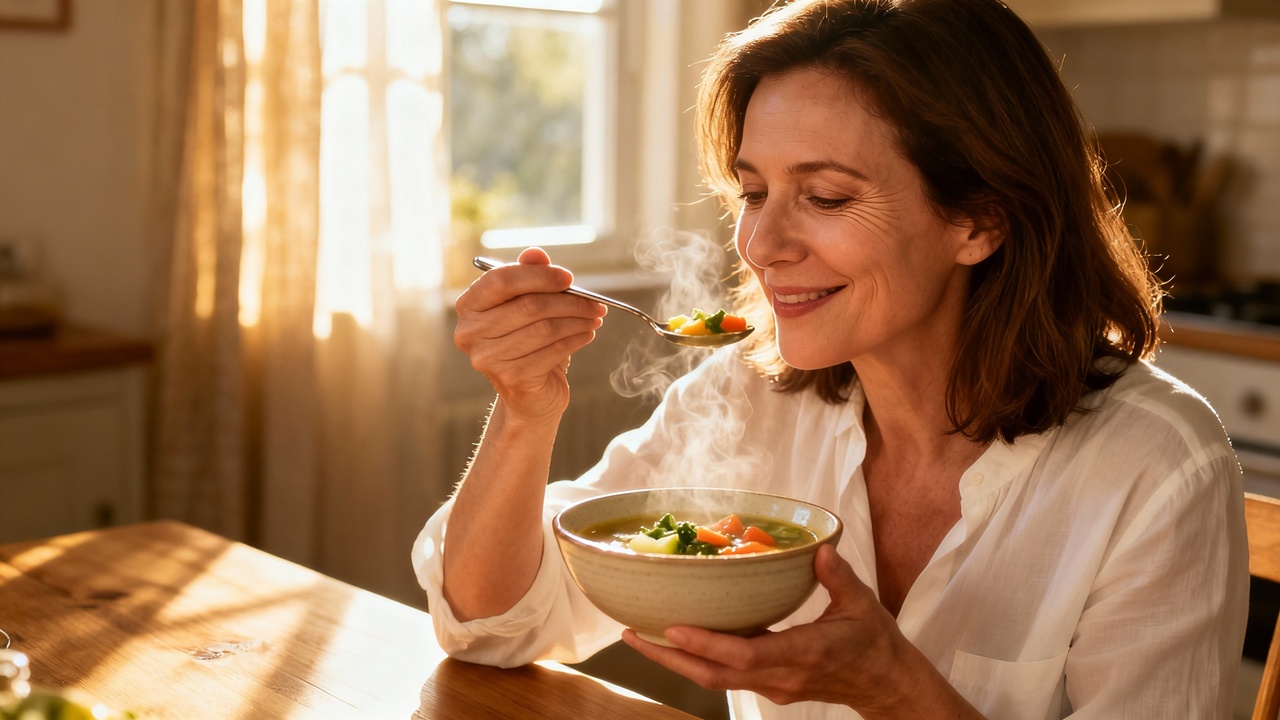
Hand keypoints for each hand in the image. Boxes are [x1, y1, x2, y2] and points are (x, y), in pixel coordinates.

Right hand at [454, 247, 606, 422]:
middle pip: (529, 305)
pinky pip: (553, 350)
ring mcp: (488, 358)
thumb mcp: (525, 306)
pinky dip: (576, 339)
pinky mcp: (512, 378)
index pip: (501, 281)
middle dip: (569, 301)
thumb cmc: (526, 343)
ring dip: (577, 320)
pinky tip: (586, 334)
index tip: (569, 278)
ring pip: (545, 328)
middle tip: (595, 302)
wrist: (528, 396)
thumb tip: (535, 253)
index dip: (538, 276)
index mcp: (469, 306)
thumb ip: (528, 277)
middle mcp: (471, 332)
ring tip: (594, 317)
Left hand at [621, 545, 965, 715]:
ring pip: (716, 680)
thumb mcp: (862, 604)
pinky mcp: (773, 686)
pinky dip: (699, 661)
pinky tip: (679, 642)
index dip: (706, 644)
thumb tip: (819, 548)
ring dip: (677, 662)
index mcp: (804, 654)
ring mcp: (776, 685)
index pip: (746, 655)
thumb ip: (837, 576)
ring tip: (642, 638)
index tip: (673, 628)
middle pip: (716, 675)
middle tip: (632, 634)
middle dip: (671, 657)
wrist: (887, 685)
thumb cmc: (876, 644)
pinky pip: (727, 677)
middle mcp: (783, 676)